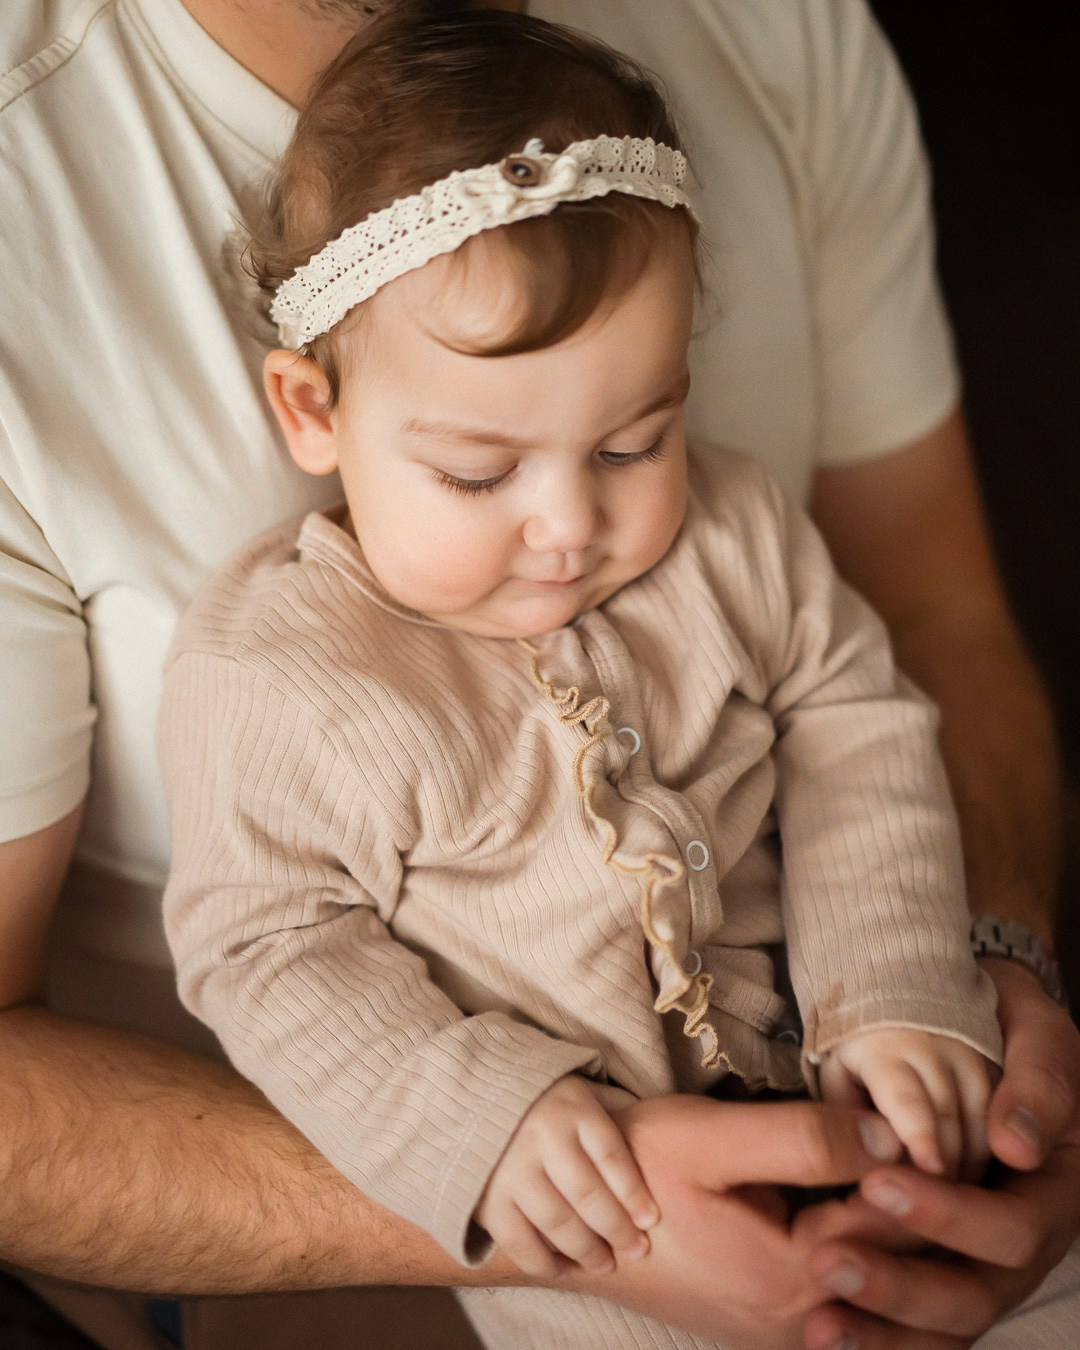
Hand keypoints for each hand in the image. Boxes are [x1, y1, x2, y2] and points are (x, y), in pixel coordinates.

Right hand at [474, 1075, 657, 1278]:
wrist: (478, 1096)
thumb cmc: (550, 1101)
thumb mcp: (586, 1092)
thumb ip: (619, 1112)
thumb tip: (661, 1137)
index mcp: (572, 1108)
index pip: (610, 1155)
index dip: (633, 1192)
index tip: (651, 1220)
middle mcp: (540, 1135)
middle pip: (586, 1193)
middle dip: (616, 1229)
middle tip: (637, 1250)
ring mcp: (510, 1168)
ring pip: (556, 1222)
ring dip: (586, 1250)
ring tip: (606, 1264)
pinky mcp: (487, 1197)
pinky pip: (518, 1241)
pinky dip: (543, 1262)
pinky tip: (563, 1268)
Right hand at [567, 1093, 903, 1349]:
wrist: (578, 1215)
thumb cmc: (636, 1168)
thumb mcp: (712, 1139)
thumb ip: (803, 1139)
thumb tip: (890, 1136)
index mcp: (793, 1279)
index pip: (898, 1224)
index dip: (922, 1166)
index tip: (934, 1119)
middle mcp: (800, 1322)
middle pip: (897, 1259)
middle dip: (922, 1199)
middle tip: (938, 1139)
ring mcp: (787, 1330)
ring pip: (877, 1279)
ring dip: (899, 1224)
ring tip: (909, 1164)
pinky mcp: (775, 1321)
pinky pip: (849, 1289)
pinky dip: (869, 1247)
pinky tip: (866, 1199)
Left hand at [803, 959, 1079, 1347]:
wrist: (979, 1026)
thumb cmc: (1007, 1024)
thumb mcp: (1035, 1031)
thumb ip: (1040, 1082)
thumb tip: (1016, 1145)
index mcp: (1053, 1192)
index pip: (1012, 1229)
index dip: (950, 1218)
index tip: (878, 1184)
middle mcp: (1021, 1241)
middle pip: (975, 1295)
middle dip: (901, 1286)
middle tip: (827, 1260)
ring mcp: (980, 1262)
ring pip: (943, 1322)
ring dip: (881, 1329)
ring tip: (818, 1326)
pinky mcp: (938, 1268)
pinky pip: (914, 1323)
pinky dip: (874, 1335)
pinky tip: (822, 1334)